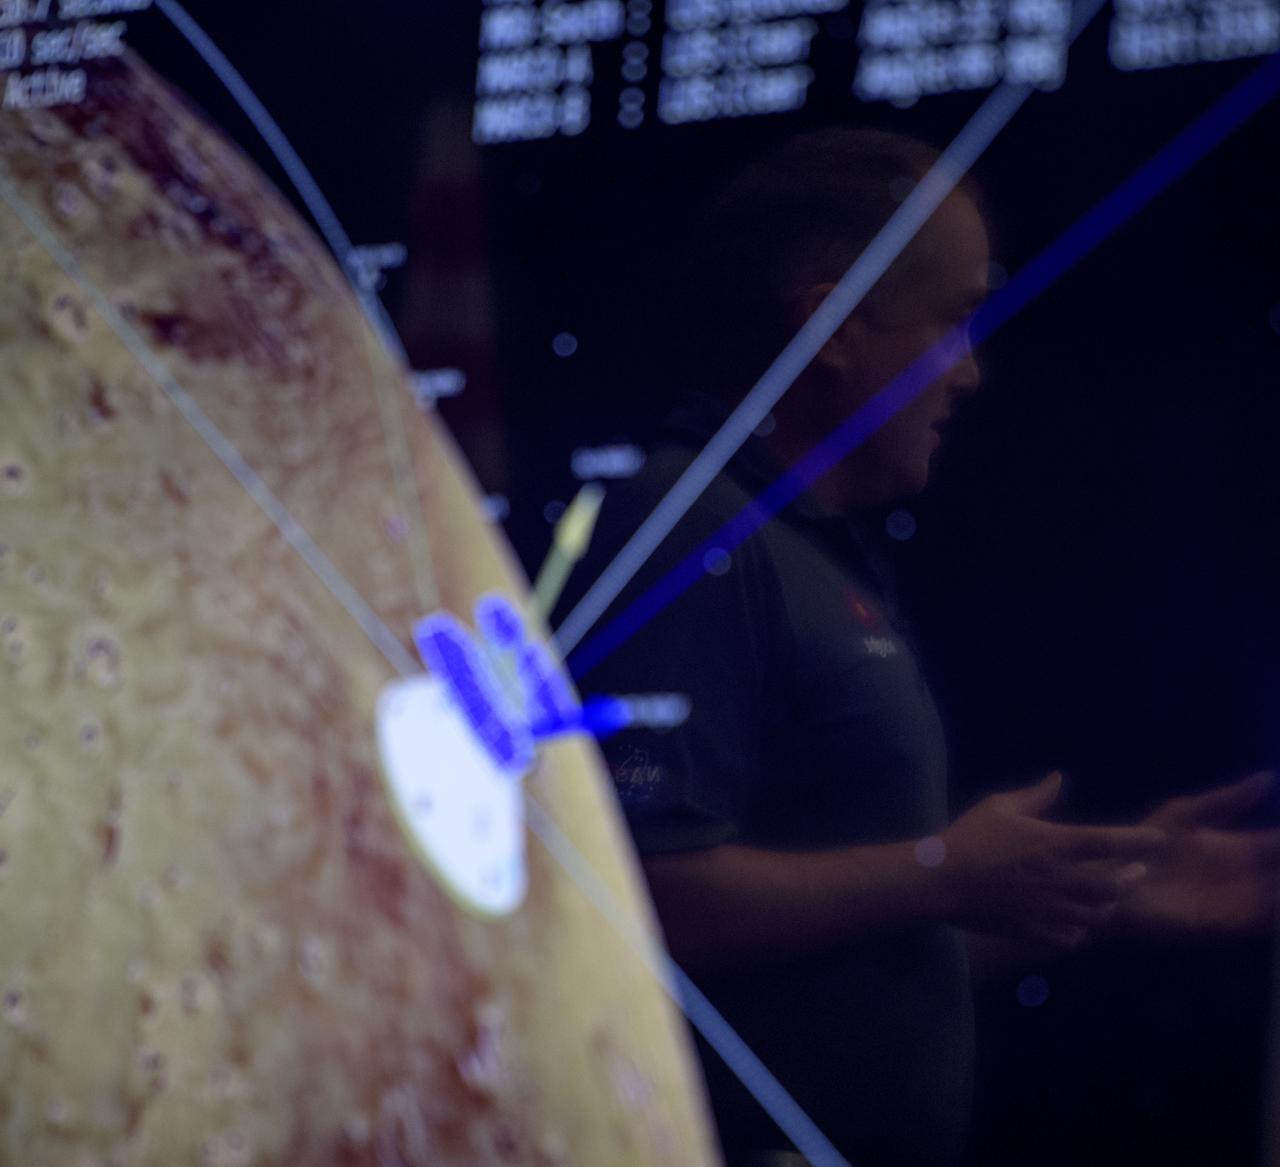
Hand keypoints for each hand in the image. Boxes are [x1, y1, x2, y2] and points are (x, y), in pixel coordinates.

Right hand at [940, 772, 1165, 947]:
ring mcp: (1050, 908)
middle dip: (1129, 879)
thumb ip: (1035, 795)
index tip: (1158, 840)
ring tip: (1109, 897)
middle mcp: (1061, 878)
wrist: (941, 880)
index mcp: (1056, 843)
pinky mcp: (1035, 929)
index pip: (1112, 842)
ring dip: (1108, 905)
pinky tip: (1078, 921)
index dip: (1141, 840)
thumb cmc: (970, 837)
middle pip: (1114, 886)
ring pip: (1098, 915)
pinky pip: (1073, 937)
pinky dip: (1081, 929)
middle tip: (1134, 872)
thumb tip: (1058, 778)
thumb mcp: (1001, 806)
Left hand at [1111, 771, 1279, 938]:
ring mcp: (1242, 903)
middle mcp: (1250, 879)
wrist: (1111, 878)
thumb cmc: (1143, 844)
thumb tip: (1267, 778)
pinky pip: (1266, 921)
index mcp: (1242, 850)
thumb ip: (1227, 801)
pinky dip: (1276, 913)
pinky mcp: (1227, 925)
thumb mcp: (1187, 815)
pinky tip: (1278, 902)